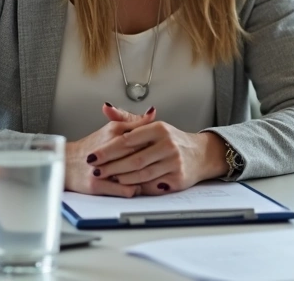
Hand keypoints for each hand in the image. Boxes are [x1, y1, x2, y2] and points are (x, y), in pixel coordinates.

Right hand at [64, 103, 155, 196]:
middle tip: (160, 164)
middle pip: (141, 156)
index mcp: (114, 131)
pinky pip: (126, 190)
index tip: (161, 149)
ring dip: (146, 177)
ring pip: (135, 175)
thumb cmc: (93, 145)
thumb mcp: (113, 128)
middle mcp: (108, 148)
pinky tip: (137, 185)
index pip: (143, 137)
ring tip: (151, 176)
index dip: (155, 145)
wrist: (68, 162)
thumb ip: (134, 121)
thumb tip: (153, 112)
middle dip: (152, 161)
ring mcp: (102, 168)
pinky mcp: (97, 185)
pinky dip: (135, 188)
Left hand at [88, 109, 227, 194]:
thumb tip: (105, 108)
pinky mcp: (178, 178)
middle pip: (133, 158)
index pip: (128, 140)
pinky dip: (137, 185)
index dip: (108, 150)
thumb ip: (127, 118)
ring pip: (142, 173)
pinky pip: (152, 184)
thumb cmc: (171, 140)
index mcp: (159, 128)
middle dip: (111, 167)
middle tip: (96, 170)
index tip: (92, 156)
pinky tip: (126, 185)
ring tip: (108, 178)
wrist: (201, 154)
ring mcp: (174, 162)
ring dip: (122, 178)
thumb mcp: (152, 126)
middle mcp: (168, 144)